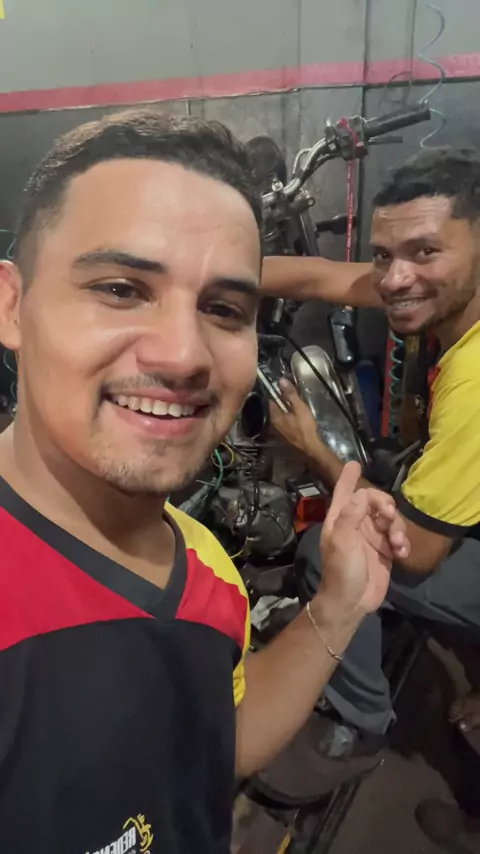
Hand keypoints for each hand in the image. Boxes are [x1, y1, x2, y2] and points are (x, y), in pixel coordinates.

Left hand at [269, 378, 319, 453]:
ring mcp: (279, 432)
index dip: (277, 392)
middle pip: (276, 409)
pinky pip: (285, 423)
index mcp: (274, 416)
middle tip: (293, 396)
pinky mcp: (286, 437)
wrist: (311, 448)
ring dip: (286, 411)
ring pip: (281, 416)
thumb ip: (290, 394)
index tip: (284, 387)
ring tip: (296, 405)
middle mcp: (273, 424)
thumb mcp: (299, 408)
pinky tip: (297, 418)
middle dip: (282, 402)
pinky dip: (289, 418)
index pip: (271, 400)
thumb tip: (281, 380)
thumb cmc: (305, 427)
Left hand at [315, 461, 409, 620]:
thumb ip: (351, 513)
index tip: (355, 463)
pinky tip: (401, 552)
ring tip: (397, 544)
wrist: (352, 602)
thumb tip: (363, 493)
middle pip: (375, 502)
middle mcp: (356, 524)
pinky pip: (398, 537)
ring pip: (391, 520)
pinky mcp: (385, 551)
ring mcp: (372, 537)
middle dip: (386, 506)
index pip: (344, 492)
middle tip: (390, 516)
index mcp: (340, 519)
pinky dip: (403, 542)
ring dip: (398, 528)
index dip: (349, 478)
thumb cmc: (341, 569)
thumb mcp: (342, 540)